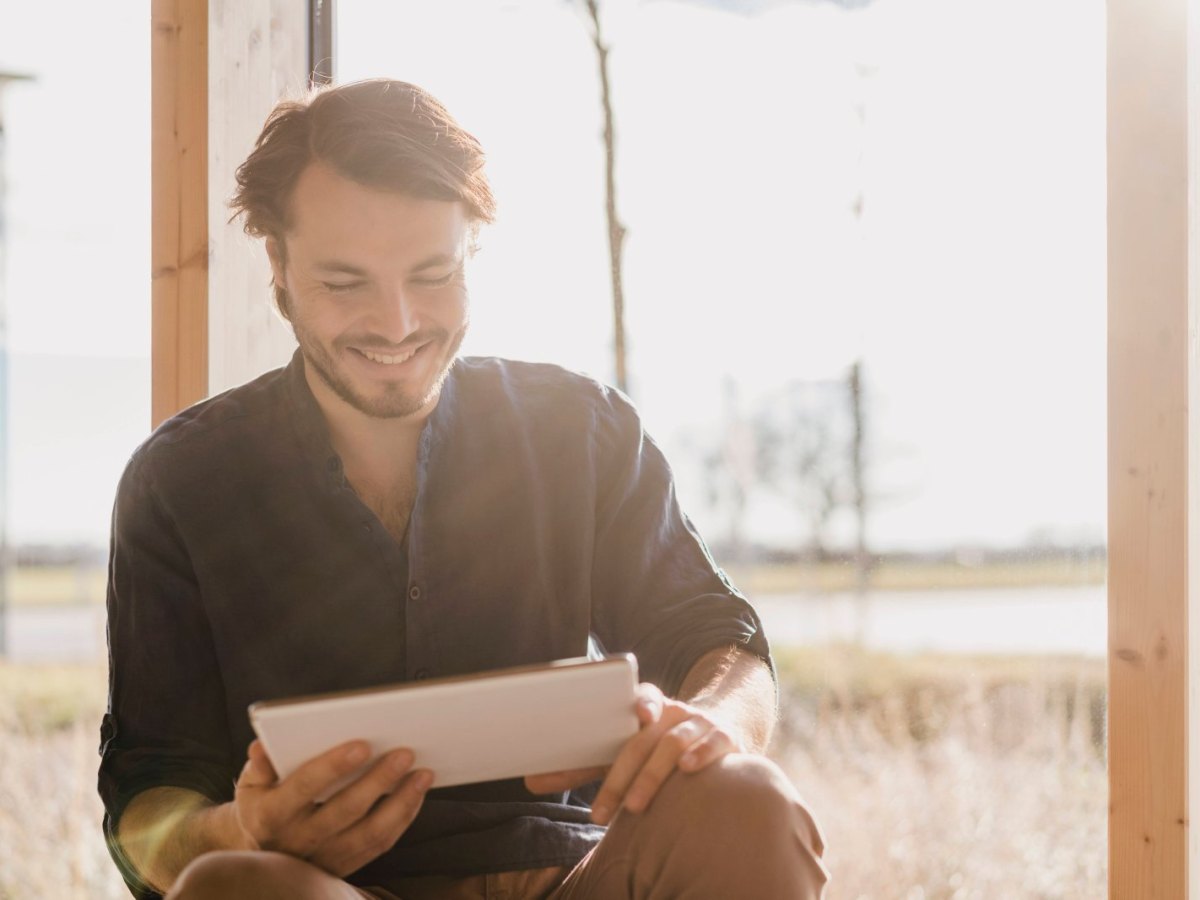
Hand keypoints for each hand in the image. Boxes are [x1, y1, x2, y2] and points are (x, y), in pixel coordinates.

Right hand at [232, 739, 432, 876]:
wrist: (260, 859)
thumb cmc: (262, 807)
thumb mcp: (250, 786)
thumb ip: (260, 764)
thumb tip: (263, 746)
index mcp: (271, 814)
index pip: (304, 786)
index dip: (332, 766)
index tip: (362, 744)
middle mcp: (299, 840)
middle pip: (346, 810)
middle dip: (378, 780)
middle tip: (405, 753)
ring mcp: (323, 858)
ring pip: (369, 833)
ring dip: (401, 803)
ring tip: (423, 774)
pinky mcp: (343, 868)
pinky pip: (378, 845)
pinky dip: (402, 820)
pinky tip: (416, 795)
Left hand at [524, 683, 745, 825]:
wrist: (709, 735)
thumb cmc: (648, 748)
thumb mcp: (614, 753)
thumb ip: (576, 766)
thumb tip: (529, 781)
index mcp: (644, 706)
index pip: (641, 696)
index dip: (639, 701)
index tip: (635, 713)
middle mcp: (672, 710)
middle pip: (646, 738)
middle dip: (624, 774)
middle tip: (603, 808)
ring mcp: (698, 723)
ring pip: (675, 744)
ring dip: (653, 776)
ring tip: (635, 805)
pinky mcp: (723, 739)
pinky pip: (714, 745)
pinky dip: (702, 755)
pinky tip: (687, 770)